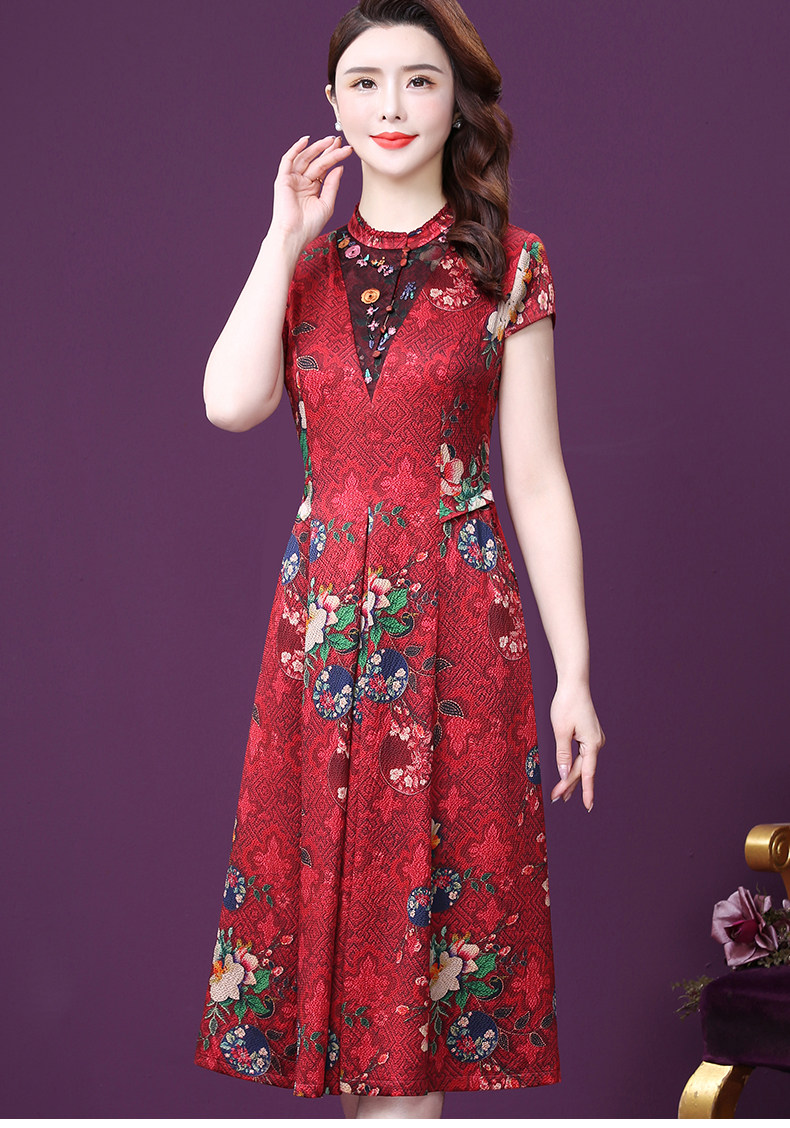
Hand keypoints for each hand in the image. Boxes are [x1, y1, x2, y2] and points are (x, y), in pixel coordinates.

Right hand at [268, 134, 353, 249]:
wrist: (294, 235)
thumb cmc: (310, 225)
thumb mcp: (327, 203)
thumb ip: (332, 184)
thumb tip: (340, 167)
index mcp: (313, 188)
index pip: (325, 168)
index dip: (335, 157)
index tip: (346, 149)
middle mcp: (303, 182)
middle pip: (317, 161)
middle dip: (328, 150)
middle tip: (340, 141)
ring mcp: (293, 179)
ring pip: (305, 158)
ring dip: (317, 148)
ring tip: (329, 140)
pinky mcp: (283, 179)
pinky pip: (288, 160)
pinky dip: (296, 149)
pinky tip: (306, 140)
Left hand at [548, 682, 604, 811]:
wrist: (574, 685)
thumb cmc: (567, 704)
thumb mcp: (560, 730)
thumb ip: (563, 754)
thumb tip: (563, 774)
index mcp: (592, 743)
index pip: (587, 773)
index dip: (585, 791)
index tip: (587, 806)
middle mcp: (597, 743)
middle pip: (582, 769)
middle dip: (569, 785)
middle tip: (557, 798)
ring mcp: (594, 739)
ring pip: (582, 763)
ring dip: (571, 777)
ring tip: (563, 794)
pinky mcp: (590, 735)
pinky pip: (582, 755)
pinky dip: (574, 765)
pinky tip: (569, 774)